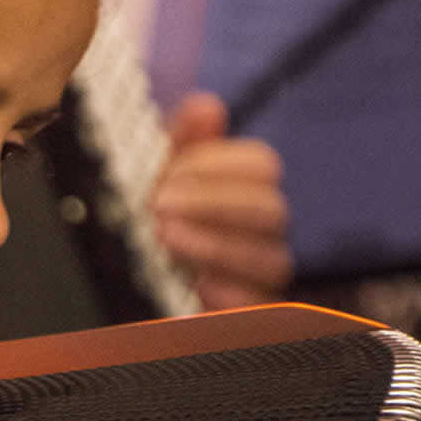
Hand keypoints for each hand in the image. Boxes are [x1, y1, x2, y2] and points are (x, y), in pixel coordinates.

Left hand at [151, 92, 292, 309]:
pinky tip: (201, 285)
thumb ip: (186, 140)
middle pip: (270, 210)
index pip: (262, 165)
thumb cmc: (170, 216)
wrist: (148, 280)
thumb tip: (206, 106)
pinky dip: (234, 298)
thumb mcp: (170, 176)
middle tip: (159, 206)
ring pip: (271, 260)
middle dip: (213, 204)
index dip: (214, 165)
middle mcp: (272, 229)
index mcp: (255, 187)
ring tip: (166, 237)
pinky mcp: (257, 314)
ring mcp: (268, 273)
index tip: (169, 174)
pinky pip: (264, 309)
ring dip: (216, 247)